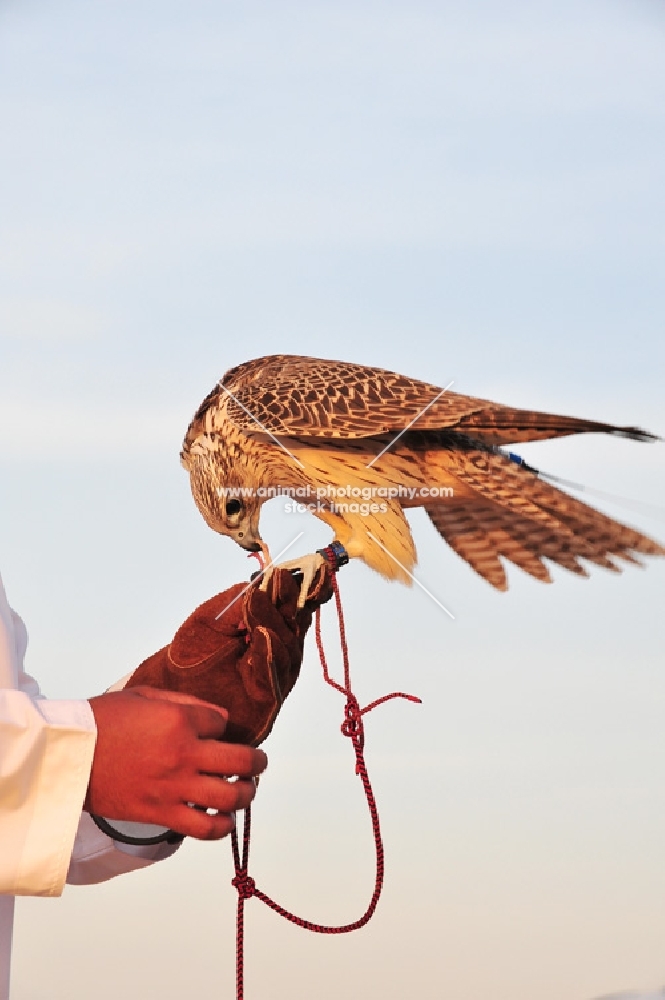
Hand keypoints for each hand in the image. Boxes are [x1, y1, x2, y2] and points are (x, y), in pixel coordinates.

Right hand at [84, 686, 266, 839]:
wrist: (68, 756)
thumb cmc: (102, 721)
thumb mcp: (145, 696)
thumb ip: (186, 703)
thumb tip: (220, 719)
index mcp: (180, 721)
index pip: (224, 725)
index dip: (225, 729)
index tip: (219, 734)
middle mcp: (184, 755)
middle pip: (242, 762)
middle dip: (257, 762)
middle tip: (258, 763)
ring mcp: (174, 788)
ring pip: (231, 797)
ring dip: (246, 794)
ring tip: (244, 790)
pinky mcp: (161, 814)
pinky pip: (204, 828)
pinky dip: (222, 825)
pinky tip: (223, 818)